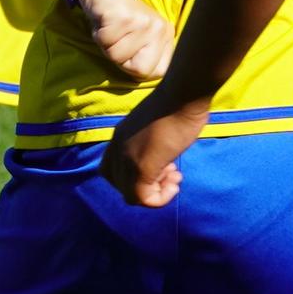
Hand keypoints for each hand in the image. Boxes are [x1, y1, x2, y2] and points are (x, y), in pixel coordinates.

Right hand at [73, 0, 175, 79]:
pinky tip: (103, 22)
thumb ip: (147, 55)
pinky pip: (106, 43)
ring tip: (110, 29)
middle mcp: (159, 28)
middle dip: (122, 61)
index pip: (160, 72)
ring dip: (107, 46)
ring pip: (118, 57)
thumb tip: (149, 79)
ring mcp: (142, 22)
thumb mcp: (138, 37)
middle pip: (141, 69)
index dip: (139, 69)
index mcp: (166, 34)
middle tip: (118, 41)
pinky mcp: (123, 17)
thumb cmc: (117, 17)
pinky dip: (98, 35)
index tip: (130, 53)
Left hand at [98, 92, 206, 209]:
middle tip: (170, 174)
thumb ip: (150, 143)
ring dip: (155, 193)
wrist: (183, 95)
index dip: (133, 176)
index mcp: (119, 138)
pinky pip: (143, 198)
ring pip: (130, 195)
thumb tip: (162, 158)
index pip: (110, 170)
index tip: (160, 166)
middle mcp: (117, 149)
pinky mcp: (142, 166)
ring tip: (175, 178)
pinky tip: (175, 184)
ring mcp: (127, 158)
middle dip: (146, 186)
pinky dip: (160, 199)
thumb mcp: (156, 127)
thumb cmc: (178, 105)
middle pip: (119, 184)